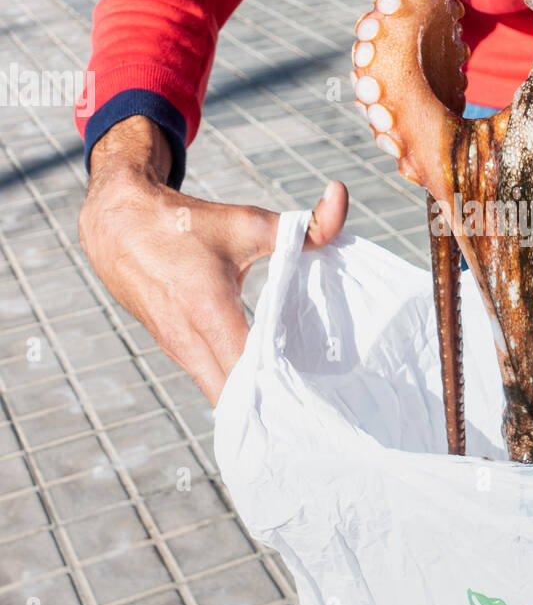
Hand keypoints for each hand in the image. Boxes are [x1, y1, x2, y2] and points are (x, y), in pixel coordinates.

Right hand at [79, 117, 347, 404]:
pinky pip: (211, 382)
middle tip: (316, 409)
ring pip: (222, 396)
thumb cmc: (187, 224)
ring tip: (298, 405)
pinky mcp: (175, 352)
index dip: (282, 389)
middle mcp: (188, 339)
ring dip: (255, 402)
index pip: (249, 371)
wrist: (118, 227)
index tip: (316, 399)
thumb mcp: (248, 222)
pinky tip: (268, 388)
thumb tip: (341, 195)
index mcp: (208, 308)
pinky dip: (237, 390)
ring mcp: (178, 351)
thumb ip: (305, 223)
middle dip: (274, 407)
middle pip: (237, 398)